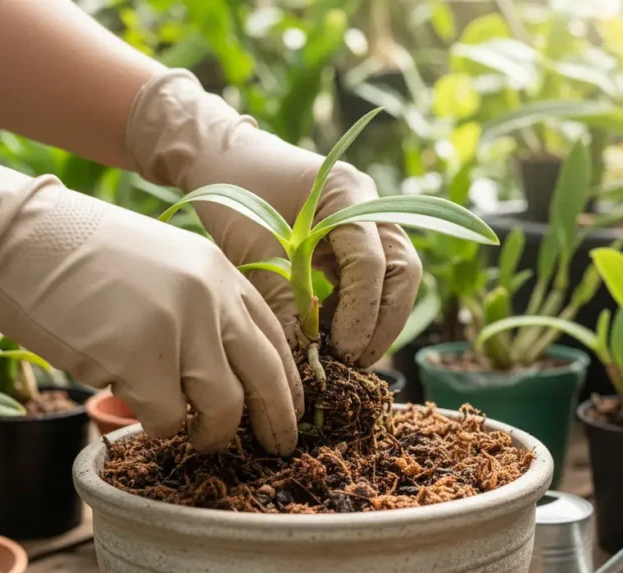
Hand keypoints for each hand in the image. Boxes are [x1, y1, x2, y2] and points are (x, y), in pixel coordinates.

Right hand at [0, 132, 302, 454]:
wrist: (18, 239)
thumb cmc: (79, 256)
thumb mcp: (163, 266)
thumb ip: (200, 307)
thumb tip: (223, 370)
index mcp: (219, 274)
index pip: (275, 337)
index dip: (288, 383)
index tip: (289, 411)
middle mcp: (211, 298)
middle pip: (268, 376)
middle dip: (278, 420)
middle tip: (278, 447)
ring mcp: (179, 328)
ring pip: (225, 408)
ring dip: (214, 434)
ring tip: (196, 436)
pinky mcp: (141, 359)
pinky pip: (169, 420)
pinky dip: (160, 429)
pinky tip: (144, 418)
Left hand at [127, 71, 422, 366]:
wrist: (219, 160)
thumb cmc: (232, 193)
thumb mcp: (253, 249)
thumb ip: (284, 301)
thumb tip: (308, 358)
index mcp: (347, 192)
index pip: (371, 262)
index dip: (360, 313)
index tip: (336, 351)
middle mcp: (368, 203)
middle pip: (403, 271)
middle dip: (382, 322)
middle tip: (350, 362)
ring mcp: (367, 220)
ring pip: (396, 278)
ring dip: (375, 320)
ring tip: (340, 354)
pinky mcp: (355, 238)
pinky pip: (374, 279)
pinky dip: (359, 309)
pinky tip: (331, 333)